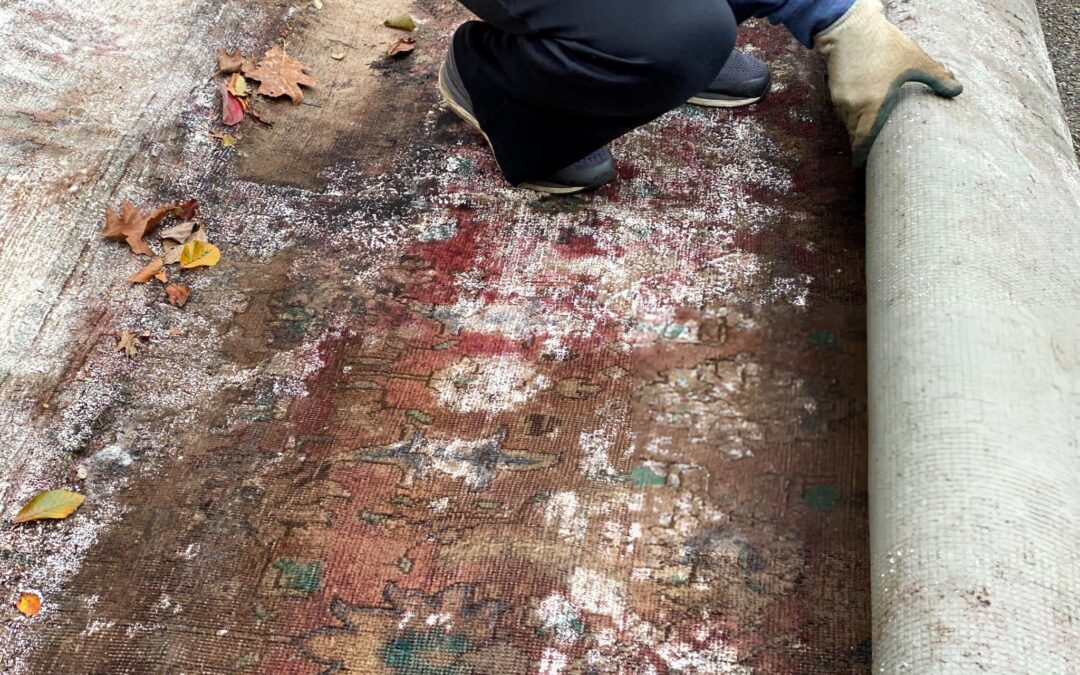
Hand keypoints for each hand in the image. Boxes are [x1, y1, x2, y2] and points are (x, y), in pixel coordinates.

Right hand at [814, 0, 962, 166]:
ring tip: (870, 132)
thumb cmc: (883, 45)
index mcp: (872, 106)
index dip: (862, 157)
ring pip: (849, 123)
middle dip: (863, 144)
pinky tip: (864, 109)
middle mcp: (852, 108)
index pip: (863, 142)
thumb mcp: (915, 60)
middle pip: (856, 135)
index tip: (863, 167)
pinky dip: (853, 114)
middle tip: (873, 153)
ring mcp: (840, 100)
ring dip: (858, 129)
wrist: (850, 28)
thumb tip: (958, 91)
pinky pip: (844, 111)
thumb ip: (937, 78)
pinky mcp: (834, 91)